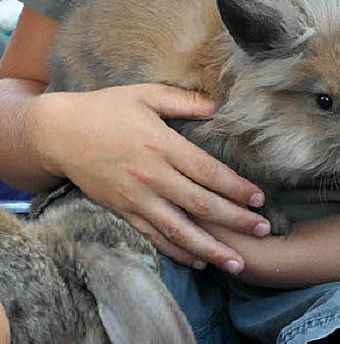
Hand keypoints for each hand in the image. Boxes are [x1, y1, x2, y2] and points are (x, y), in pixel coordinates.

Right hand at [32, 83, 270, 270]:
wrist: (61, 133)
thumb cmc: (106, 108)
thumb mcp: (146, 94)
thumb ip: (182, 100)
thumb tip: (216, 105)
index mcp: (162, 145)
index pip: (208, 172)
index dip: (236, 187)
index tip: (259, 198)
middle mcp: (152, 176)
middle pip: (201, 204)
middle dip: (235, 220)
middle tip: (263, 230)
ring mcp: (136, 197)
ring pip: (180, 229)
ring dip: (211, 247)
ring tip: (236, 261)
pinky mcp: (123, 210)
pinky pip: (155, 236)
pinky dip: (178, 250)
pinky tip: (198, 259)